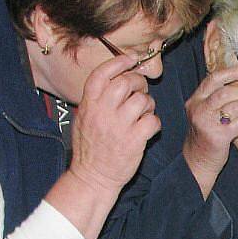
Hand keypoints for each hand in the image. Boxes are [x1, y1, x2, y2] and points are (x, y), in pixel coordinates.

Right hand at [69, 53, 159, 195]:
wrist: (92, 178)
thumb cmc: (89, 149)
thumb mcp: (83, 119)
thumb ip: (95, 99)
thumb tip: (115, 79)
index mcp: (89, 105)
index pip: (102, 74)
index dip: (119, 62)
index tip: (131, 60)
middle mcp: (103, 112)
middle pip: (126, 82)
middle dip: (138, 83)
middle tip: (141, 91)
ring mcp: (119, 127)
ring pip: (142, 100)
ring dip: (148, 105)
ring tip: (143, 114)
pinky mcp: (134, 141)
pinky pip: (152, 121)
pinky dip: (154, 123)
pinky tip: (148, 129)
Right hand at [183, 64, 237, 196]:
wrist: (197, 162)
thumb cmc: (205, 137)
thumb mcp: (205, 114)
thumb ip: (216, 99)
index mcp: (195, 101)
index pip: (214, 78)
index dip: (233, 72)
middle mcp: (198, 110)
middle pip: (226, 92)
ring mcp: (207, 123)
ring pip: (235, 106)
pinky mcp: (217, 136)